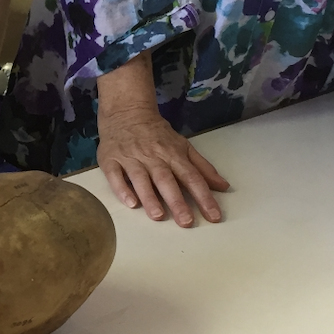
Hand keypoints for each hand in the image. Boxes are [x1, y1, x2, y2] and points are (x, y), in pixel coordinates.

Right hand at [97, 101, 229, 226]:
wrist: (126, 111)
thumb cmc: (157, 134)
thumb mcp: (183, 146)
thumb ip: (202, 167)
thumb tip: (223, 187)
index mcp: (173, 154)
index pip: (192, 177)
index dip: (204, 197)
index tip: (214, 216)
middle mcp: (153, 157)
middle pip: (166, 180)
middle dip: (177, 201)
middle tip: (186, 222)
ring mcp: (131, 158)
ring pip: (141, 179)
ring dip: (150, 197)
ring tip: (158, 216)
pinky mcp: (110, 160)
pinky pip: (116, 176)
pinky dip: (122, 189)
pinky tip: (130, 203)